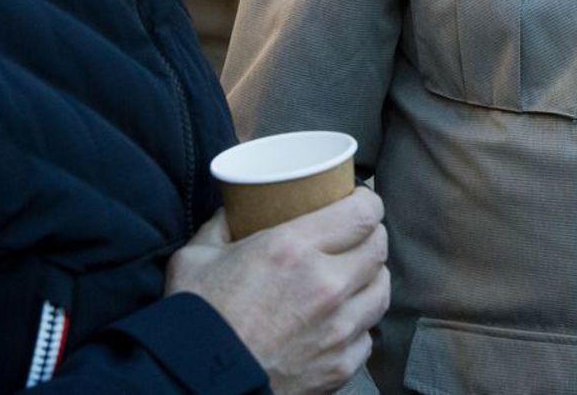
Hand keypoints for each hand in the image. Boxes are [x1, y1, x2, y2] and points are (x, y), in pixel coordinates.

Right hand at [166, 188, 389, 393]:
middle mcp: (325, 285)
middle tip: (356, 234)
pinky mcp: (340, 365)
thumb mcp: (196, 257)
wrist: (198, 384)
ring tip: (355, 274)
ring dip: (371, 277)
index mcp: (292, 249)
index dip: (368, 202)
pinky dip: (359, 325)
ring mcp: (338, 329)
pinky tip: (342, 320)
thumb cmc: (195, 320)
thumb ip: (221, 226)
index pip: (362, 214)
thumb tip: (235, 208)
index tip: (360, 200)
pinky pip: (368, 336)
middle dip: (370, 235)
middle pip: (378, 249)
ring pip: (381, 290)